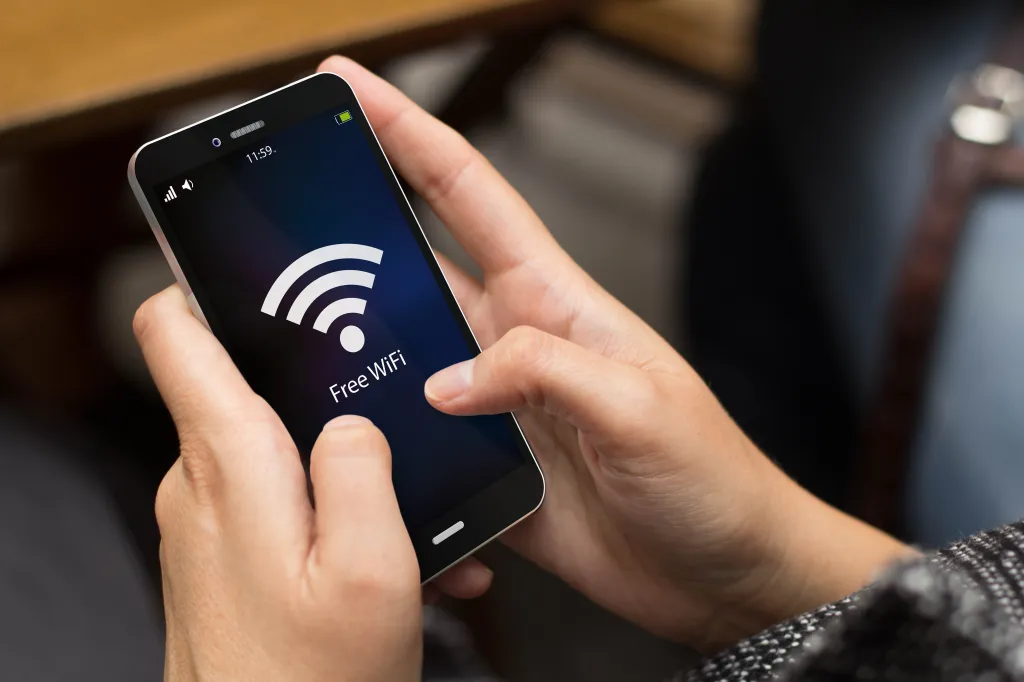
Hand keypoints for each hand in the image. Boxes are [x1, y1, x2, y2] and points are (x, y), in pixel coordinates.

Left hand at [133, 288, 488, 680]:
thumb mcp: (372, 572)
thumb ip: (363, 469)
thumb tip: (354, 421)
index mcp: (230, 466)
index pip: (177, 331)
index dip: (204, 277)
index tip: (249, 249)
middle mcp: (202, 485)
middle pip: (243, 381)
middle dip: (318, 378)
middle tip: (387, 389)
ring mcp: (208, 523)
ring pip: (274, 446)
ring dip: (343, 462)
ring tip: (411, 506)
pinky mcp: (224, 556)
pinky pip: (278, 502)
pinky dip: (332, 511)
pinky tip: (391, 554)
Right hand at [318, 57, 914, 651]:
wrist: (723, 570)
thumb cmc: (710, 477)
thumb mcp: (639, 406)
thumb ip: (544, 373)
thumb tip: (447, 381)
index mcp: (553, 302)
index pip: (468, 194)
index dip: (407, 132)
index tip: (348, 89)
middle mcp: (514, 344)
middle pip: (416, 266)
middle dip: (349, 228)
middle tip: (278, 210)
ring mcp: (495, 408)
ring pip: (399, 358)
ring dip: (348, 348)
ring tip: (277, 339)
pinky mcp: (487, 469)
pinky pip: (415, 445)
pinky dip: (379, 447)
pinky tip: (346, 457)